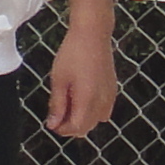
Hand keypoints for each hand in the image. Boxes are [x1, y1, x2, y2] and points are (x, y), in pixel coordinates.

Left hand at [45, 2, 115, 137]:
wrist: (92, 34)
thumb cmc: (73, 53)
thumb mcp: (58, 80)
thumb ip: (57, 104)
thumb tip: (53, 124)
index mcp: (88, 99)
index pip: (76, 128)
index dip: (62, 130)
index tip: (51, 123)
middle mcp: (102, 101)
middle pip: (87, 128)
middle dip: (70, 126)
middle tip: (56, 114)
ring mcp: (110, 96)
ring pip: (96, 121)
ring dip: (82, 119)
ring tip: (67, 103)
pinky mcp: (113, 90)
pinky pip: (103, 110)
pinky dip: (92, 111)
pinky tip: (80, 97)